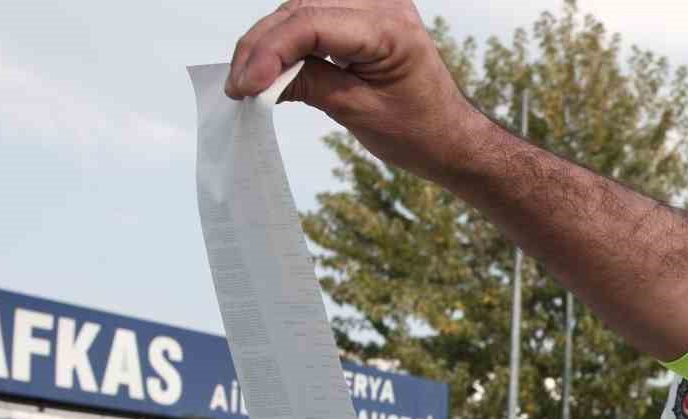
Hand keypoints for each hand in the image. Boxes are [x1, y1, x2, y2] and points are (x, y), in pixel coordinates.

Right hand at [224, 0, 490, 183]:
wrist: (450, 136)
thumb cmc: (418, 131)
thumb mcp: (359, 112)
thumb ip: (309, 85)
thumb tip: (256, 77)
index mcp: (391, 28)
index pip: (312, 23)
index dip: (270, 51)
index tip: (243, 86)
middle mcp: (384, 2)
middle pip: (301, 9)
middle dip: (262, 46)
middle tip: (237, 86)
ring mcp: (375, 1)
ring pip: (301, 7)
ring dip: (270, 41)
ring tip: (248, 80)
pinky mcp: (365, 11)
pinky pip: (314, 13)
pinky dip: (289, 38)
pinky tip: (271, 66)